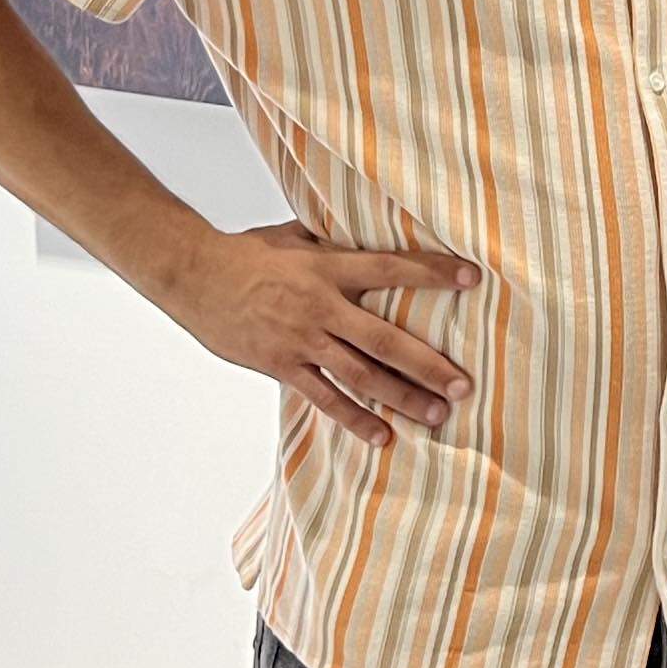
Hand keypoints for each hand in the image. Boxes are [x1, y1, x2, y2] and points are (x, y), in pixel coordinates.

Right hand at [167, 223, 477, 447]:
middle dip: (428, 364)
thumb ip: (334, 241)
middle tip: (464, 386)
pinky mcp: (282, 365)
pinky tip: (381, 437)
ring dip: (401, 398)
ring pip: (361, 376)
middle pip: (385, 339)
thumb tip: (370, 231)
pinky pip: (324, 399)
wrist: (193, 275)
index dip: (433, 272)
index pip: (392, 267)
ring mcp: (302, 340)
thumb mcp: (295, 236)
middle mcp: (321, 306)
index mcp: (328, 267)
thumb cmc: (247, 252)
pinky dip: (354, 419)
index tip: (472, 278)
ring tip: (436, 416)